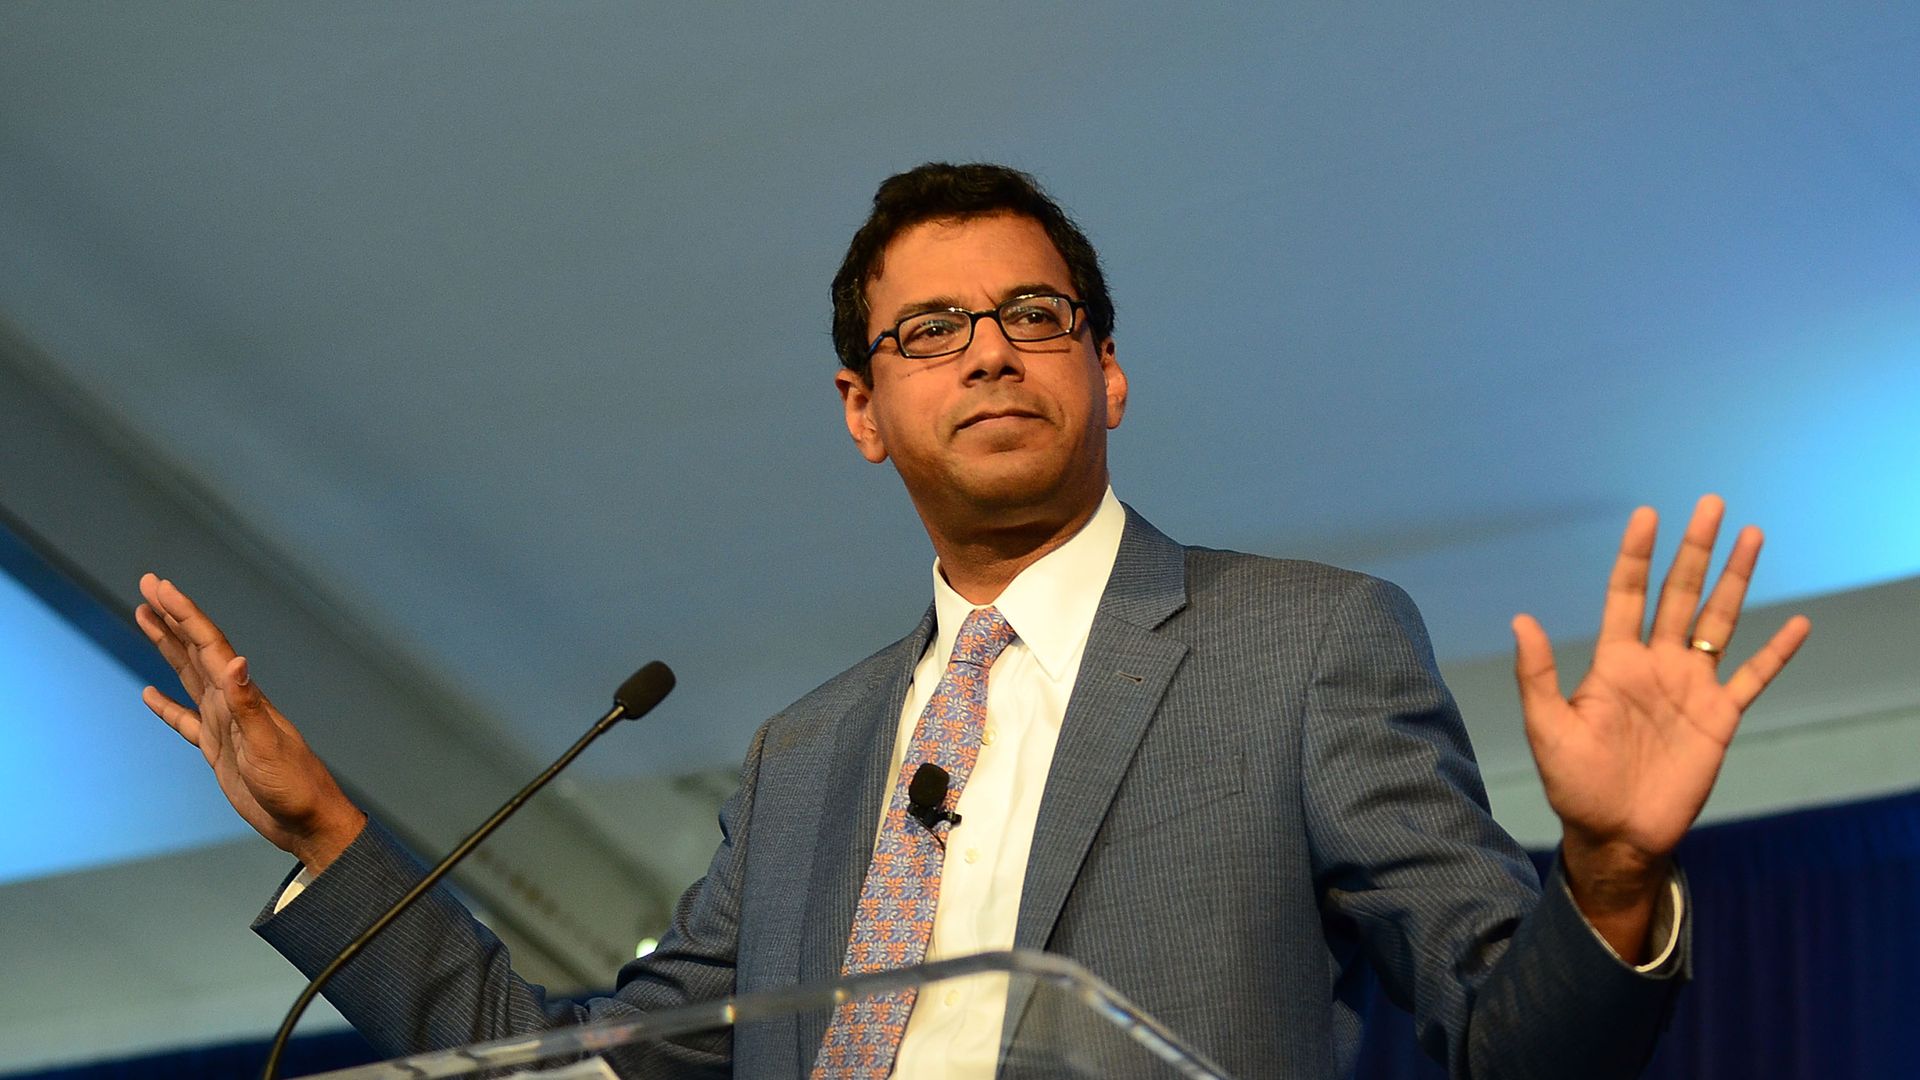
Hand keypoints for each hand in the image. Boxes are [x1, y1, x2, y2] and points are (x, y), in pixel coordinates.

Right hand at [136, 573, 364, 870]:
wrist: (307, 821)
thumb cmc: (294, 785)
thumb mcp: (267, 744)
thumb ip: (247, 705)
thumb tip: (235, 662)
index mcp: (242, 695)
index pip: (208, 644)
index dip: (184, 614)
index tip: (159, 587)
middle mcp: (232, 702)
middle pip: (195, 649)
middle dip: (171, 617)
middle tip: (147, 584)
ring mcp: (225, 725)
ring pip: (189, 676)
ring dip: (168, 647)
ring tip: (145, 619)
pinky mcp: (219, 751)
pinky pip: (186, 721)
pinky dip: (167, 706)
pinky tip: (150, 694)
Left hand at [1511, 496, 1809, 954]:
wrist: (1616, 834)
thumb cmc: (1574, 783)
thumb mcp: (1547, 727)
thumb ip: (1537, 674)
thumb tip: (1520, 619)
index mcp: (1614, 662)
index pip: (1627, 594)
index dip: (1637, 555)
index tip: (1647, 513)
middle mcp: (1655, 665)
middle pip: (1679, 594)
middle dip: (1694, 550)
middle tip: (1710, 504)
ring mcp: (1690, 688)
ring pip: (1718, 621)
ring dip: (1735, 580)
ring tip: (1753, 536)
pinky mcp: (1719, 718)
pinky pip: (1753, 678)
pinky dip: (1776, 652)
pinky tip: (1797, 623)